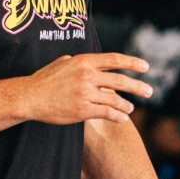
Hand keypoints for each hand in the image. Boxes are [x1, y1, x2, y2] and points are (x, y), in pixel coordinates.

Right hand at [21, 53, 151, 124]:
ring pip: (115, 99)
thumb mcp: (62, 62)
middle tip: (149, 91)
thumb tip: (87, 62)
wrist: (30, 96)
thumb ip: (78, 62)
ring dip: (126, 105)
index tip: (145, 66)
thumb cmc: (44, 79)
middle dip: (137, 86)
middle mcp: (87, 75)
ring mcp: (85, 93)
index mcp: (84, 61)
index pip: (114, 60)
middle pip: (120, 81)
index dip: (132, 63)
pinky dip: (117, 116)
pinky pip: (106, 113)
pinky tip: (123, 119)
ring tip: (131, 108)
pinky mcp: (82, 110)